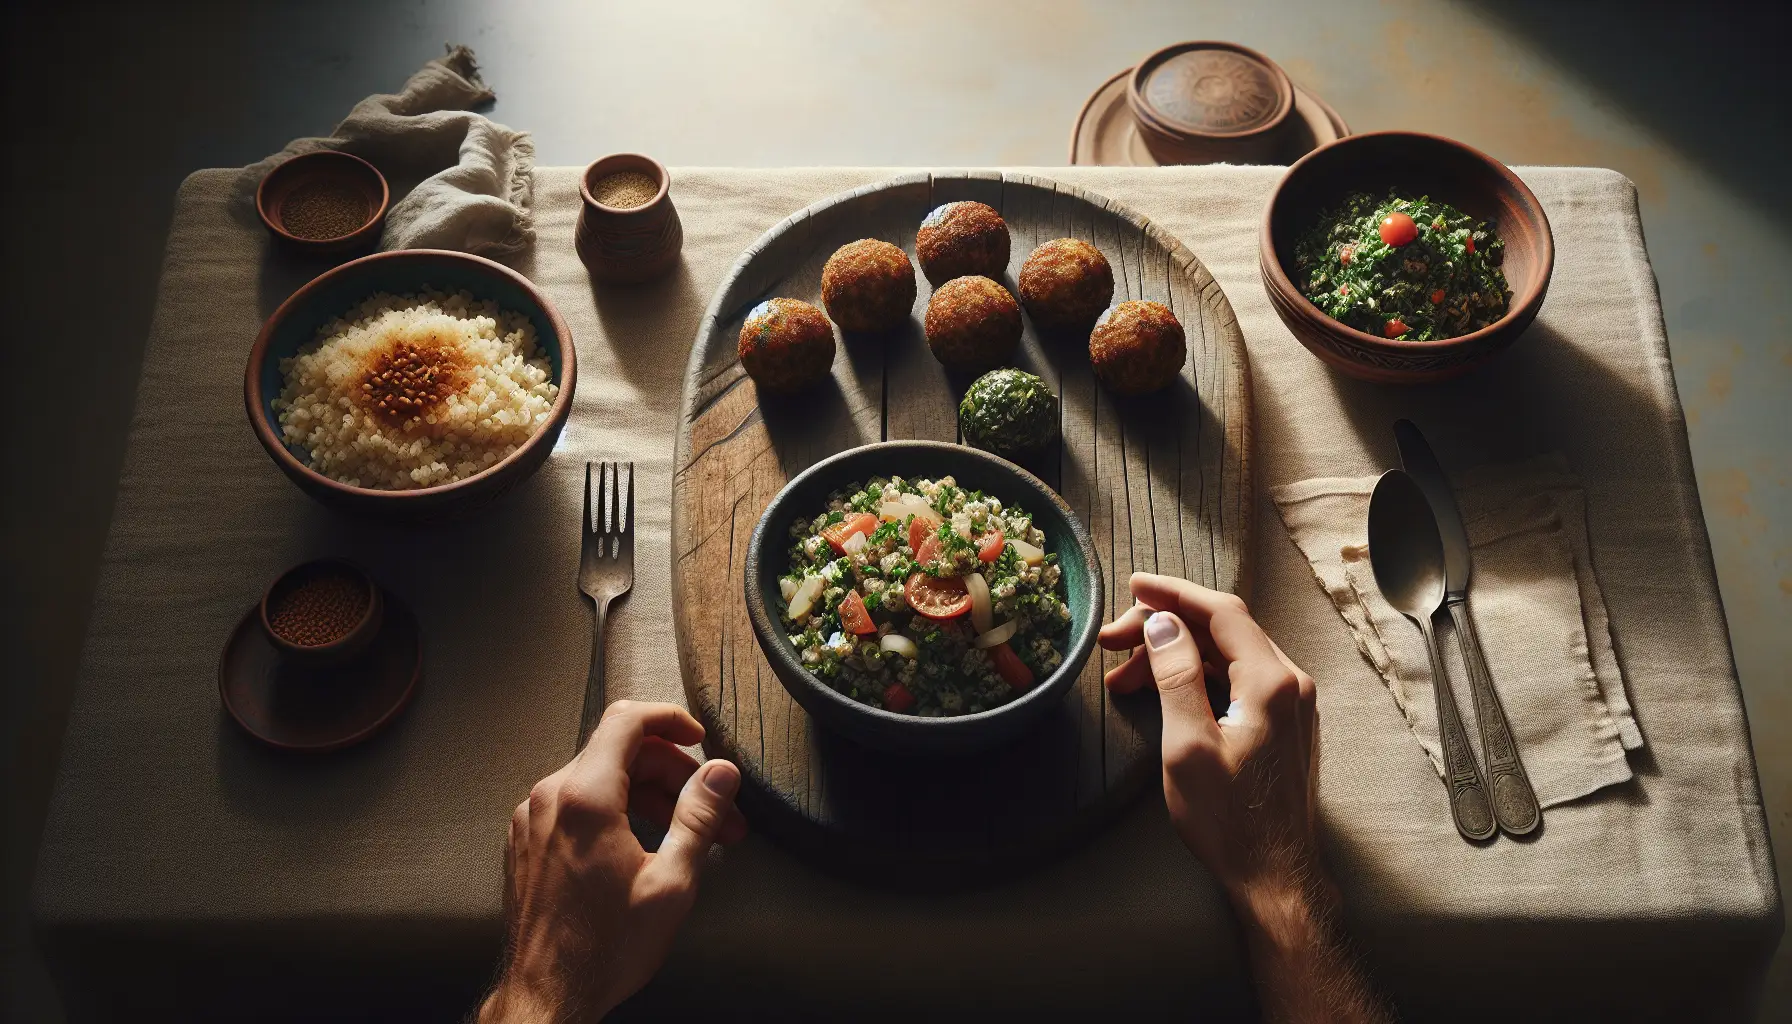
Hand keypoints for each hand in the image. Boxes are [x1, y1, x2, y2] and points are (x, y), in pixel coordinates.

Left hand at [480, 701, 747, 1023]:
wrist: (547, 996)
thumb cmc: (604, 950)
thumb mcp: (671, 883)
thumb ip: (698, 817)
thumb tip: (720, 774)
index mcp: (584, 799)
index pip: (627, 721)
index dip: (671, 720)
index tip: (698, 738)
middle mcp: (550, 799)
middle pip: (620, 753)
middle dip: (673, 776)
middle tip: (715, 813)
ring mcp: (532, 819)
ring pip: (599, 779)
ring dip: (647, 797)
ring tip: (687, 836)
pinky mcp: (527, 840)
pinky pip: (575, 804)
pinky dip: (614, 811)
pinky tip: (643, 846)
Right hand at [1099, 573, 1317, 897]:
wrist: (1275, 877)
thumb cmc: (1229, 821)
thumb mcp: (1188, 745)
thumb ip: (1176, 676)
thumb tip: (1162, 625)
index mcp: (1271, 682)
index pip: (1221, 611)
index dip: (1173, 593)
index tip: (1133, 586)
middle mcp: (1291, 684)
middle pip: (1223, 630)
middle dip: (1165, 627)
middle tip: (1112, 643)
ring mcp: (1292, 705)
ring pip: (1227, 656)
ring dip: (1176, 656)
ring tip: (1123, 679)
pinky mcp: (1284, 724)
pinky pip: (1238, 680)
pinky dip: (1197, 677)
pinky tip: (1161, 693)